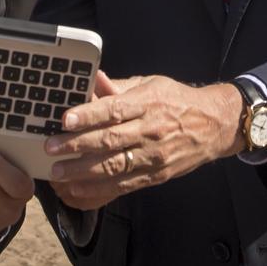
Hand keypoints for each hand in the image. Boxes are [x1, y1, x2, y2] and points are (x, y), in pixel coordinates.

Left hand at [44, 72, 243, 210]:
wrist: (215, 125)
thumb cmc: (176, 100)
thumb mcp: (150, 84)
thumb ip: (117, 87)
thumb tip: (89, 78)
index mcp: (147, 103)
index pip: (114, 109)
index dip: (88, 115)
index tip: (65, 119)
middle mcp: (151, 130)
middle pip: (110, 140)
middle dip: (77, 145)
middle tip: (51, 147)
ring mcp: (154, 155)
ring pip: (115, 166)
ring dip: (83, 171)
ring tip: (58, 171)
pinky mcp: (157, 175)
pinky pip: (125, 184)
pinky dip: (100, 188)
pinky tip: (78, 187)